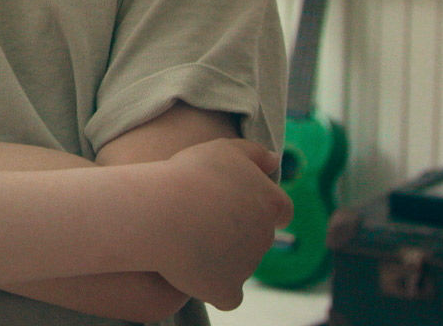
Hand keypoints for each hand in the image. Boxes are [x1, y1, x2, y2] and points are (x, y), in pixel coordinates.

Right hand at [152, 138, 291, 309]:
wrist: (162, 212)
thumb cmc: (189, 175)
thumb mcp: (223, 150)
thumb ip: (254, 153)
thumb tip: (274, 162)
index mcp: (272, 203)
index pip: (280, 210)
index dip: (256, 205)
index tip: (229, 202)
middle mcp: (266, 236)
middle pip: (256, 236)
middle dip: (234, 230)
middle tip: (199, 216)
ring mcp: (248, 266)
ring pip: (238, 262)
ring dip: (219, 254)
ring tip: (184, 236)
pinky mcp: (227, 290)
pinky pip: (226, 293)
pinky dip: (212, 285)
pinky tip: (191, 270)